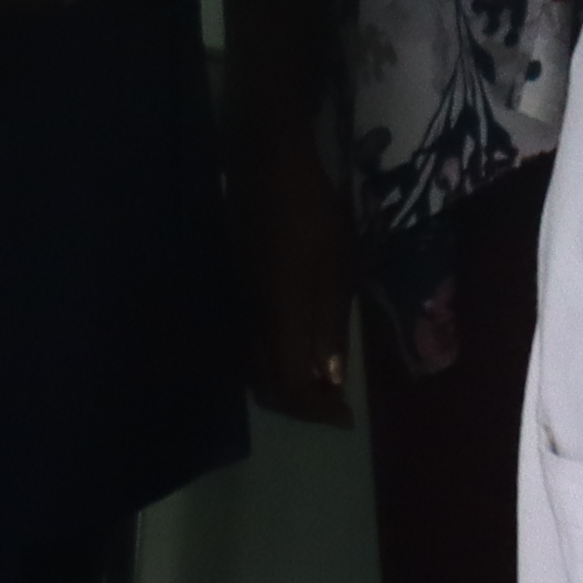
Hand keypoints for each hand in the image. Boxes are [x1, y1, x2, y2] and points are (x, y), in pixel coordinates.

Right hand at [239, 121, 357, 425]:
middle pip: (263, 381)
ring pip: (252, 364)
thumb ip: (329, 323)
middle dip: (299, 404)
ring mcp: (238, 301)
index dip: (315, 409)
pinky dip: (273, 361)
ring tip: (320, 384)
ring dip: (284, 384)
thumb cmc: (313, 210)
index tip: (345, 418)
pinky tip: (297, 351)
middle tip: (334, 406)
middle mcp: (249, 315)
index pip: (288, 383)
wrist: (267, 164)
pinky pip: (249, 342)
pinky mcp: (236, 288)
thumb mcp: (338, 265)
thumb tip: (327, 377)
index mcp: (278, 311)